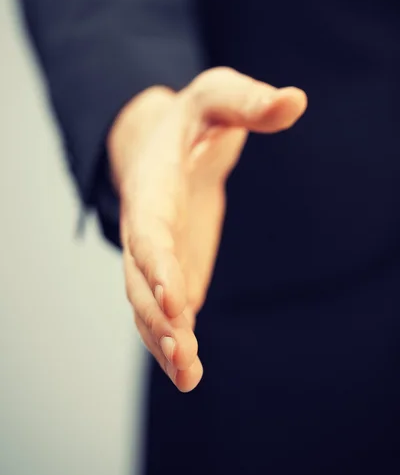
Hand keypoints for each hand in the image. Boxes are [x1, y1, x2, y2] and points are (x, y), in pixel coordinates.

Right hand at [108, 67, 306, 391]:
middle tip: (184, 357)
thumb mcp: (219, 96)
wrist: (169, 144)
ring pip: (148, 304)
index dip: (159, 265)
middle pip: (140, 279)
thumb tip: (296, 101)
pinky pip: (166, 309)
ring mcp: (156, 254)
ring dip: (164, 341)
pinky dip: (175, 338)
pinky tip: (190, 370)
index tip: (178, 302)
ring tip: (188, 378)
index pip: (151, 229)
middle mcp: (145, 226)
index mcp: (153, 186)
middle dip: (158, 319)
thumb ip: (249, 102)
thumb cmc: (194, 119)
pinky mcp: (172, 271)